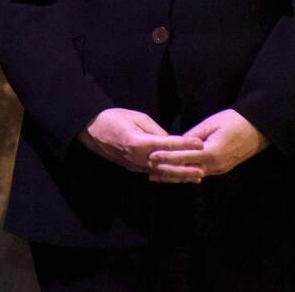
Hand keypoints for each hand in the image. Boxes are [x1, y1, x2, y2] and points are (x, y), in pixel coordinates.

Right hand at [78, 108, 203, 176]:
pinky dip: (167, 176)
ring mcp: (135, 165)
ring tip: (196, 177)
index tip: (199, 143)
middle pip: (167, 164)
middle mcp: (138, 157)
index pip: (167, 143)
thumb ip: (155, 130)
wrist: (91, 130)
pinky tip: (178, 177)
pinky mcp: (132, 168)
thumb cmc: (113, 118)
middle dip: (186, 167)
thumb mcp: (136, 117)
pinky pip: (153, 173)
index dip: (185, 143)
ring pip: (161, 173)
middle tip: (203, 168)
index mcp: (139, 141)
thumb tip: (170, 140)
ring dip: (180, 176)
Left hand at [148, 108, 269, 180]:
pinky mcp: (221, 168)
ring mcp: (219, 169)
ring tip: (156, 176)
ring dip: (175, 176)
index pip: (184, 157)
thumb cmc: (234, 121)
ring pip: (192, 175)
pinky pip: (200, 173)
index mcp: (212, 152)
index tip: (151, 157)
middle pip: (186, 171)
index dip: (167, 158)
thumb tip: (177, 142)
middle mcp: (215, 165)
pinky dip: (186, 175)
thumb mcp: (211, 123)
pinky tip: (174, 175)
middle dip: (167, 171)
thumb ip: (193, 135)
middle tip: (148, 169)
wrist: (258, 129)